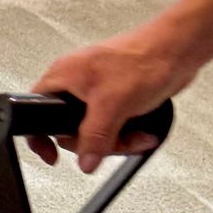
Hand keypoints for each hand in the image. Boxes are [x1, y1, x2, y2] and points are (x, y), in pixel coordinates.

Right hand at [31, 25, 200, 171]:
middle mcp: (76, 83)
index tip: (52, 156)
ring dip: (117, 140)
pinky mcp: (116, 97)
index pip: (36, 111)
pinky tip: (141, 132)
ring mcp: (96, 91)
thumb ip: (94, 137)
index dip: (41, 136)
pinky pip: (112, 125)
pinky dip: (126, 132)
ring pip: (94, 130)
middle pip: (70, 129)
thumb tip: (85, 161)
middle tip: (110, 142)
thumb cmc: (144, 60)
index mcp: (64, 76)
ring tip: (135, 135)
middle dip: (94, 142)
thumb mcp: (112, 105)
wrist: (177, 50)